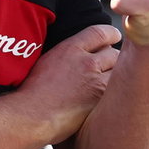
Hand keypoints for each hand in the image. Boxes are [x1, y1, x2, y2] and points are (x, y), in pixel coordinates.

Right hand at [19, 23, 120, 140]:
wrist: (31, 115)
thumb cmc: (31, 92)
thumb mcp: (47, 60)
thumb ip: (67, 53)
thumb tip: (77, 52)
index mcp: (70, 49)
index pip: (100, 33)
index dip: (111, 34)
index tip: (115, 36)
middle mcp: (86, 63)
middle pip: (113, 53)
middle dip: (113, 58)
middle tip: (110, 64)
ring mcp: (96, 82)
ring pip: (118, 72)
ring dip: (116, 75)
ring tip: (108, 82)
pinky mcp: (100, 100)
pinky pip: (116, 91)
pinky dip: (114, 92)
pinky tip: (108, 97)